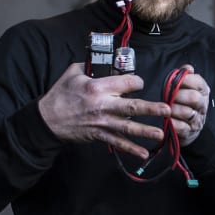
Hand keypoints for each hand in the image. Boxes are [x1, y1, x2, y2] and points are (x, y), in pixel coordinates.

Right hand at [37, 61, 169, 158]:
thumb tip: (106, 60)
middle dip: (151, 108)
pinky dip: (130, 149)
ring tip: (161, 132)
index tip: (138, 83)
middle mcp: (102, 105)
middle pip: (131, 106)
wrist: (47, 120)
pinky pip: (118, 143)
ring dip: (146, 131)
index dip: (135, 81)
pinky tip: (143, 153)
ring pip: (128, 127)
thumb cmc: (60, 94)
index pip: (125, 82)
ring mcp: (102, 122)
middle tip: (167, 109)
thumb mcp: (73, 73)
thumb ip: (91, 66)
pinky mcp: (99, 135)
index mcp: (97, 87)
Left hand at [169, 67, 209, 145]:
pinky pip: (181, 127)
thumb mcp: (186, 89)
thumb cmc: (184, 104)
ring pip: (187, 112)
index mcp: (203, 92)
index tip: (173, 81)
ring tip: (165, 108)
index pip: (198, 83)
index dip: (185, 80)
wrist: (187, 127)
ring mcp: (197, 120)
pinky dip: (172, 122)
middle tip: (167, 95)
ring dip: (173, 109)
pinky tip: (167, 119)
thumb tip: (188, 68)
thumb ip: (186, 77)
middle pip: (194, 97)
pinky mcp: (190, 133)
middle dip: (177, 95)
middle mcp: (203, 106)